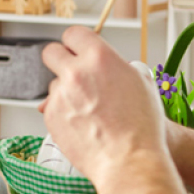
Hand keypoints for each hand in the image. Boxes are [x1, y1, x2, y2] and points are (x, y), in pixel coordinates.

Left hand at [38, 27, 165, 189]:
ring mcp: (60, 94)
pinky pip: (52, 107)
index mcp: (100, 58)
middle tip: (71, 72)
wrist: (129, 160)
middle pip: (50, 52)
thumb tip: (104, 65)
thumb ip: (117, 68)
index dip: (75, 43)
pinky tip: (82, 125)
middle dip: (59, 60)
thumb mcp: (142, 84)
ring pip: (54, 84)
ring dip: (65, 92)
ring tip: (90, 112)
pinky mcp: (51, 115)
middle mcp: (76, 72)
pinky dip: (63, 114)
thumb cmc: (142, 126)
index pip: (73, 34)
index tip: (76, 49)